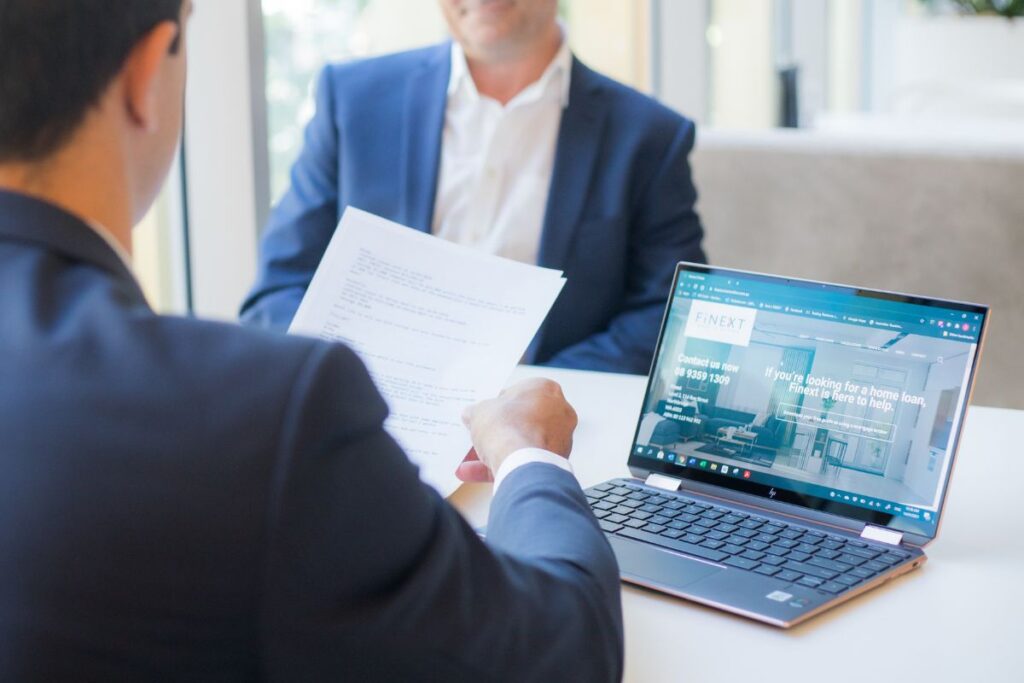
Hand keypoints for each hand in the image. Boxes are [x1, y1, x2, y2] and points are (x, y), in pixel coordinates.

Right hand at [456, 378, 577, 482]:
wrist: (522, 462)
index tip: (486, 412)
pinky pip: (526, 462)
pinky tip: (475, 473)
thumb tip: (472, 415)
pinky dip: (503, 466)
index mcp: (545, 389)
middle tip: (481, 435)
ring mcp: (560, 439)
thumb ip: (477, 412)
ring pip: (524, 444)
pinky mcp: (555, 462)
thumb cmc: (507, 427)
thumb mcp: (480, 412)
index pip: (521, 393)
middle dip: (500, 430)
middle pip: (524, 420)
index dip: (500, 404)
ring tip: (471, 461)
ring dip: (497, 451)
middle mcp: (559, 412)